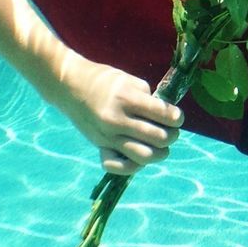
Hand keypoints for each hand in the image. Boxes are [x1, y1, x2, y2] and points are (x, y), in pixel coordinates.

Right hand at [47, 54, 183, 175]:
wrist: (70, 86)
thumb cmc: (105, 80)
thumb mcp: (130, 80)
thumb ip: (149, 99)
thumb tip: (166, 116)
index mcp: (127, 99)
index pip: (164, 115)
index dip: (177, 118)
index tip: (177, 117)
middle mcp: (118, 120)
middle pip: (159, 138)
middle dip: (172, 135)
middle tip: (171, 129)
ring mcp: (108, 136)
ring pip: (144, 156)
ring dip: (160, 153)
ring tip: (161, 144)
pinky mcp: (99, 146)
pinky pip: (118, 167)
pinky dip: (133, 166)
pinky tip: (139, 156)